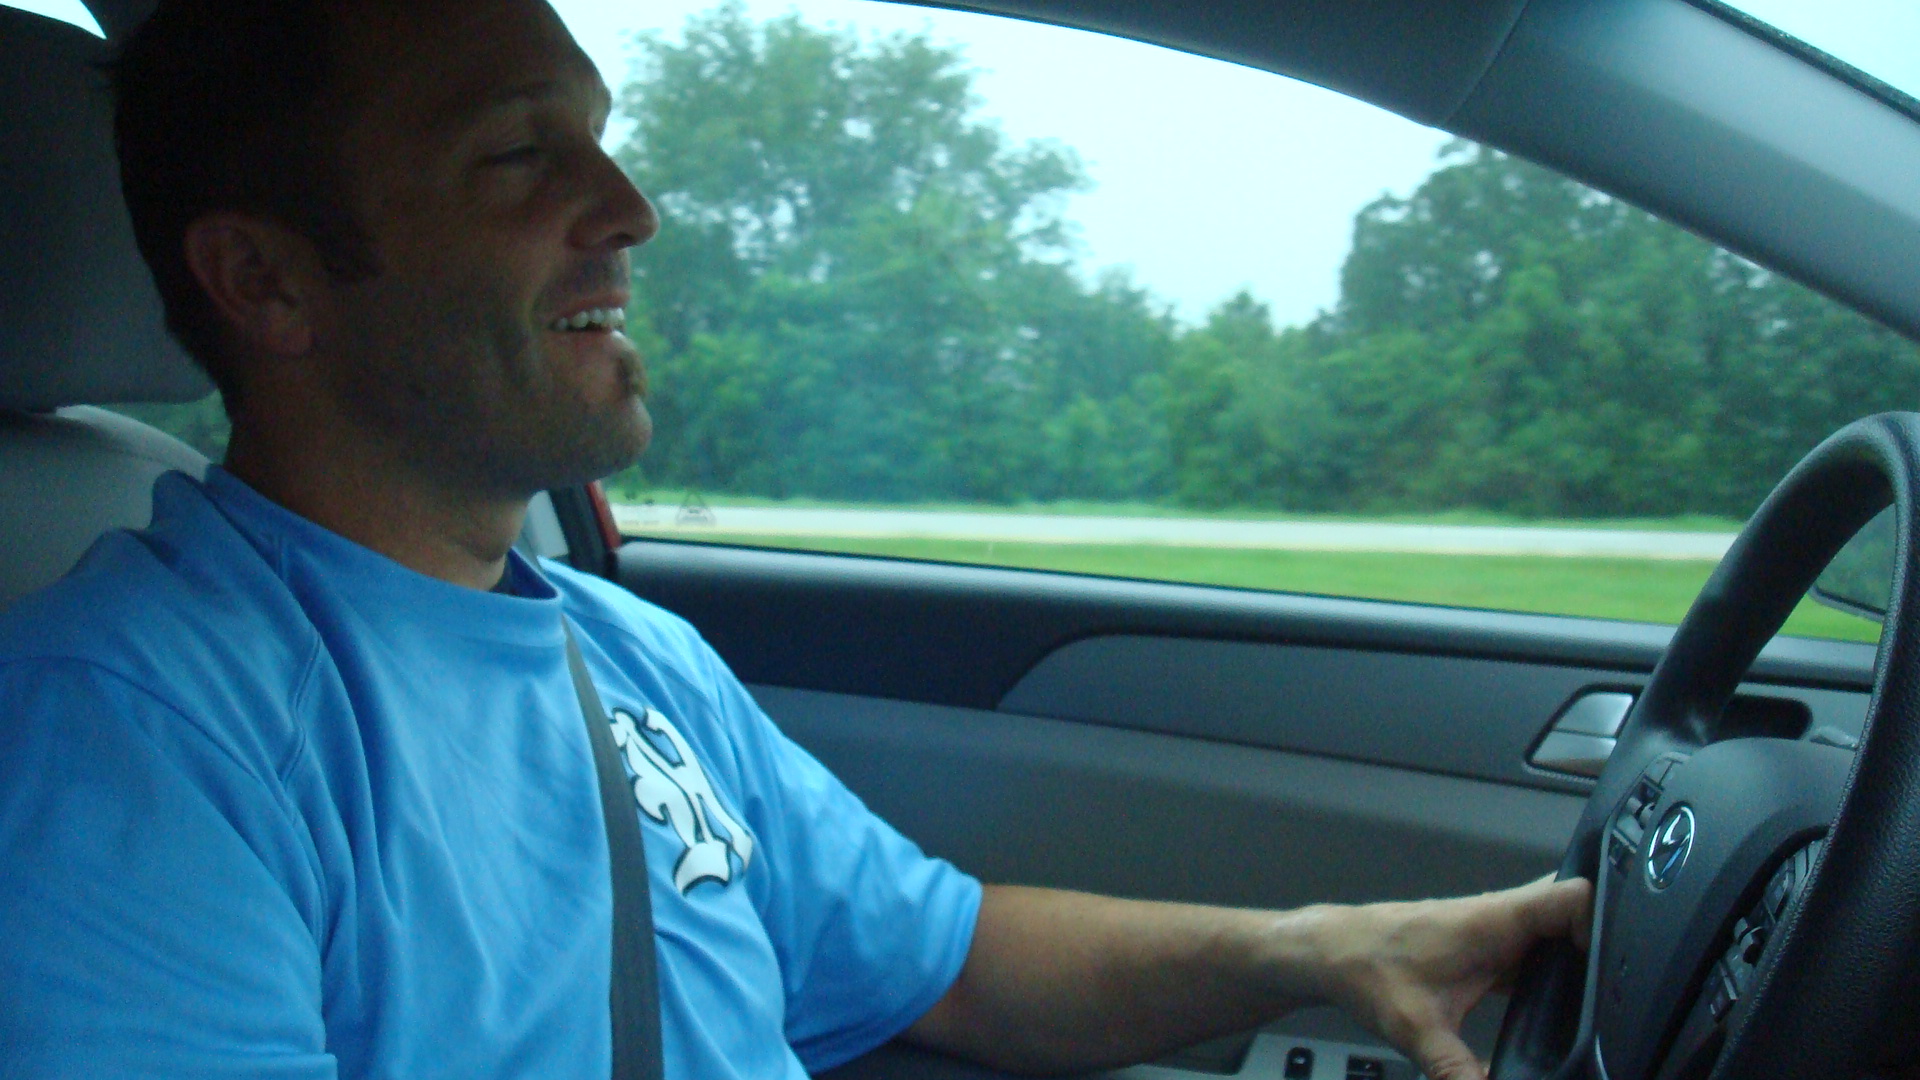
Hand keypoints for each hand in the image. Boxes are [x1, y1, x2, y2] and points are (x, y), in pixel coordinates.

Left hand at [1314, 876, 1591, 1079]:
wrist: (1329, 952)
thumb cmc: (1365, 968)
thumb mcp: (1416, 1030)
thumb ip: (1456, 1069)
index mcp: (1493, 920)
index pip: (1572, 895)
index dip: (1605, 920)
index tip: (1613, 963)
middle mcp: (1499, 918)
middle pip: (1570, 910)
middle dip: (1599, 939)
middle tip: (1615, 981)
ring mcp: (1493, 930)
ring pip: (1553, 929)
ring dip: (1574, 955)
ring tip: (1597, 994)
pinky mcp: (1483, 946)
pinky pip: (1532, 948)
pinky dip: (1549, 968)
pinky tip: (1557, 1000)